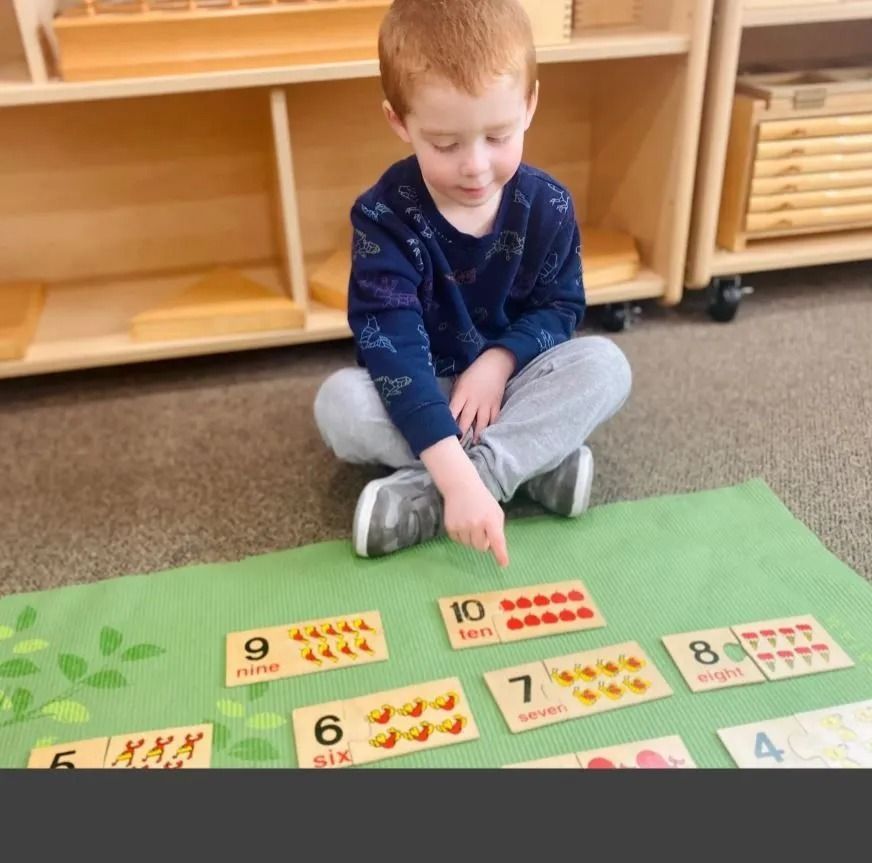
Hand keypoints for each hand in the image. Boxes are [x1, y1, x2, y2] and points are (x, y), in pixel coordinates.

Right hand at [420, 436, 509, 567]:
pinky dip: (462, 536)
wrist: (461, 487)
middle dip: (483, 542)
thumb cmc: (482, 500)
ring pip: (469, 545)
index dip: (500, 554)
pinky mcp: (451, 527)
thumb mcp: (496, 512)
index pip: (497, 541)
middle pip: (481, 547)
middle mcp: (476, 524)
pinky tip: (462, 523)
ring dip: (472, 538)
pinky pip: (458, 541)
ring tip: (471, 523)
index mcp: (490, 519)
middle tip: (482, 528)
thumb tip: (493, 548)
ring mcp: (462, 526)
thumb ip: (497, 529)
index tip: (503, 564)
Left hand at [450, 347, 514, 443]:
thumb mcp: (459, 382)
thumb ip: (454, 398)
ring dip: (476, 436)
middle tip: (455, 448)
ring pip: (480, 423)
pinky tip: (487, 437)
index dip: (448, 424)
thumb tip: (448, 413)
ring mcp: (486, 404)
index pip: (452, 412)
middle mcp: (473, 401)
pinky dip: (490, 429)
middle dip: (461, 434)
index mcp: (461, 394)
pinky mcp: (496, 405)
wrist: (495, 364)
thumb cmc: (473, 373)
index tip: (443, 435)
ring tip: (473, 446)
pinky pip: (493, 420)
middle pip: (466, 421)